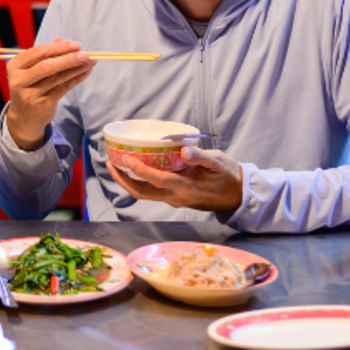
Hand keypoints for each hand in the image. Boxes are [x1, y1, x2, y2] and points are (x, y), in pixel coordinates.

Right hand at [4, 40, 94, 150]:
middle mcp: (19, 80)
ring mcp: (30, 94)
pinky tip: (85, 73)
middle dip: (69, 59)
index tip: (76, 45)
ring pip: (57, 78)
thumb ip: (44, 54)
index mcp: (14, 66)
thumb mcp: (30, 69)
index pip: (38, 52)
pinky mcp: (42, 104)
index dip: (59, 47)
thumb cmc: (29, 86)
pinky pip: (63, 89)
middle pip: (47, 66)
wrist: (23, 116)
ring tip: (90, 62)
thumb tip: (62, 40)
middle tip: (85, 54)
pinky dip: (76, 79)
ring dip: (76, 69)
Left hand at [106, 145, 244, 212]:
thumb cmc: (230, 176)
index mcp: (186, 188)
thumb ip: (200, 156)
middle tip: (109, 163)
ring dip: (128, 182)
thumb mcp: (218, 162)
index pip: (156, 181)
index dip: (139, 171)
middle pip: (142, 193)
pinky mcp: (176, 198)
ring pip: (145, 194)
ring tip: (115, 166)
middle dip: (123, 179)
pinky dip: (139, 182)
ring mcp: (175, 199)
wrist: (240, 196)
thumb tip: (184, 150)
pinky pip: (152, 192)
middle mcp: (176, 197)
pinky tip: (135, 169)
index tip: (126, 159)